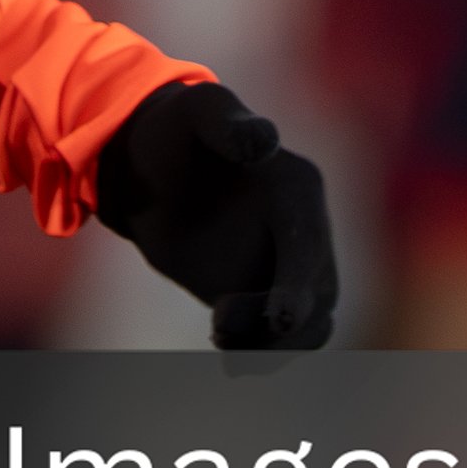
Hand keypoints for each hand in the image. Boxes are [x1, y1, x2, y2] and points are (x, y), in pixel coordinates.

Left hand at [94, 80, 339, 349]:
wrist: (148, 167)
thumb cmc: (176, 130)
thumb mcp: (197, 113)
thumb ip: (227, 123)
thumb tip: (263, 140)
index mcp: (299, 185)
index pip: (308, 241)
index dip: (298, 282)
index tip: (280, 317)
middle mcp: (305, 230)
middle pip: (318, 293)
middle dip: (282, 323)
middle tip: (221, 326)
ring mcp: (287, 268)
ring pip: (307, 325)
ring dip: (273, 346)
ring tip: (220, 338)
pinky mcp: (260, 298)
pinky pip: (276, 340)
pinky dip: (260, 355)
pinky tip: (228, 355)